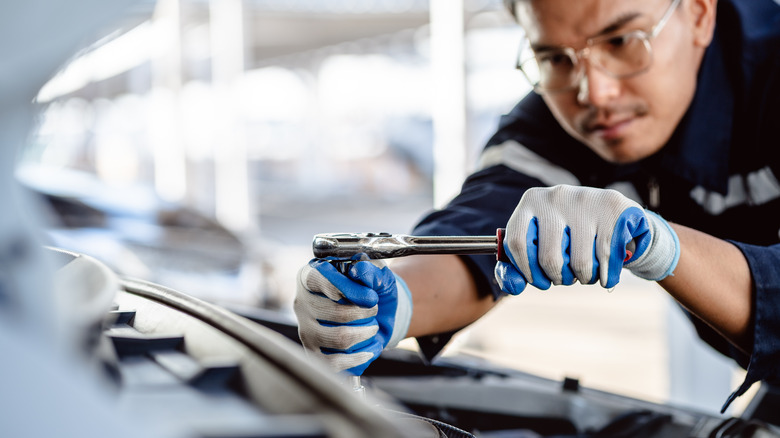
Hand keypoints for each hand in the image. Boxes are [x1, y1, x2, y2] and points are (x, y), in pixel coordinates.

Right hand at [294, 255, 411, 374]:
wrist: (377, 313)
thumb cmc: (371, 289)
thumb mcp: (376, 273)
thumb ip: (369, 270)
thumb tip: (358, 271)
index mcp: (311, 276)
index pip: (322, 279)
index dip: (349, 289)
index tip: (371, 296)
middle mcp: (303, 302)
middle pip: (336, 312)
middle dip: (364, 313)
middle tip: (375, 310)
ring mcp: (305, 329)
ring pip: (339, 338)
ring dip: (365, 334)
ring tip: (373, 328)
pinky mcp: (312, 352)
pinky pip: (333, 362)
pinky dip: (357, 358)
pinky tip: (368, 350)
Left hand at [495, 185, 678, 293]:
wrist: (614, 215)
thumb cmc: (567, 235)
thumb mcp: (538, 246)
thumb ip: (516, 270)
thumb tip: (513, 287)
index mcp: (531, 201)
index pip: (516, 242)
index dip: (526, 270)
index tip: (538, 280)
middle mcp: (556, 195)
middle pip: (549, 258)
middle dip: (558, 278)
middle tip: (565, 277)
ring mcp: (586, 200)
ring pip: (580, 263)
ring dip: (584, 278)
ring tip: (586, 272)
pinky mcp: (614, 209)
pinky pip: (607, 259)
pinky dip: (606, 276)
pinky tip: (606, 270)